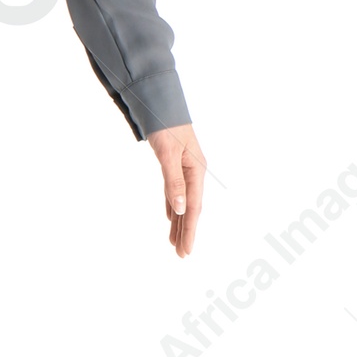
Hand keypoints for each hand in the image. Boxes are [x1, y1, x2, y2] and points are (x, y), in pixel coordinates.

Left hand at [146, 122, 205, 256]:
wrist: (160, 102)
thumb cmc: (166, 125)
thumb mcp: (168, 154)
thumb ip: (173, 181)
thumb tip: (179, 209)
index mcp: (196, 170)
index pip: (193, 207)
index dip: (189, 230)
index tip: (185, 250)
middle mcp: (193, 172)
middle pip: (190, 208)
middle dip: (185, 231)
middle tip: (181, 254)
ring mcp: (185, 168)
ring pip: (181, 201)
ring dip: (178, 222)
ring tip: (175, 242)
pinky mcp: (175, 164)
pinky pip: (174, 191)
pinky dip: (171, 206)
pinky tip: (170, 216)